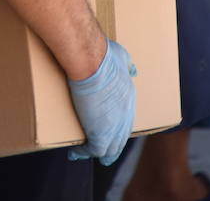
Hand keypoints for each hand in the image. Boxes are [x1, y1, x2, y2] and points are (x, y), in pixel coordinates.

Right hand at [66, 40, 136, 165]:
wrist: (92, 61)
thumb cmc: (103, 55)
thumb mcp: (123, 58)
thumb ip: (128, 65)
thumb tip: (133, 69)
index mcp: (128, 98)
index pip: (125, 120)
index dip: (118, 128)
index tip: (111, 132)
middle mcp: (125, 115)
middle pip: (120, 138)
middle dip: (113, 147)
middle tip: (105, 154)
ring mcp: (113, 126)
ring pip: (109, 148)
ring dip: (99, 153)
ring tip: (87, 154)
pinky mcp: (99, 133)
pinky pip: (93, 150)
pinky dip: (84, 152)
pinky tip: (76, 153)